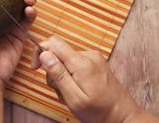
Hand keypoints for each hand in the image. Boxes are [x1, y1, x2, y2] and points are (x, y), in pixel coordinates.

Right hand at [32, 36, 158, 122]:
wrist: (123, 115)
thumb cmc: (99, 111)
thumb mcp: (74, 98)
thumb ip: (58, 75)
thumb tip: (45, 54)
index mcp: (82, 63)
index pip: (53, 42)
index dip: (40, 52)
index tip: (36, 68)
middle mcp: (89, 55)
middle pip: (58, 53)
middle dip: (53, 71)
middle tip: (61, 91)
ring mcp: (94, 58)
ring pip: (66, 60)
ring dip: (63, 76)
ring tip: (72, 93)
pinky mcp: (96, 62)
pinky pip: (75, 63)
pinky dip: (72, 76)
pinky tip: (79, 89)